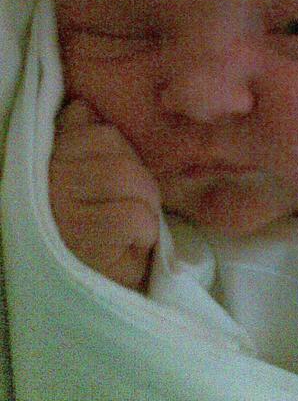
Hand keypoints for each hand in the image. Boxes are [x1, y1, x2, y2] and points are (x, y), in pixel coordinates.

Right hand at [49, 99, 160, 290]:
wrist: (81, 296)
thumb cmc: (82, 233)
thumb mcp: (75, 178)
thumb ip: (77, 137)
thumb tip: (84, 107)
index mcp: (46, 160)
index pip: (97, 129)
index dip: (119, 151)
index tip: (115, 179)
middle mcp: (48, 181)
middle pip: (117, 152)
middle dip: (138, 181)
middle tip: (131, 207)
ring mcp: (63, 212)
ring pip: (130, 180)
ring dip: (144, 208)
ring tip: (131, 229)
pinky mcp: (85, 244)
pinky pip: (135, 218)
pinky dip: (145, 234)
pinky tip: (129, 248)